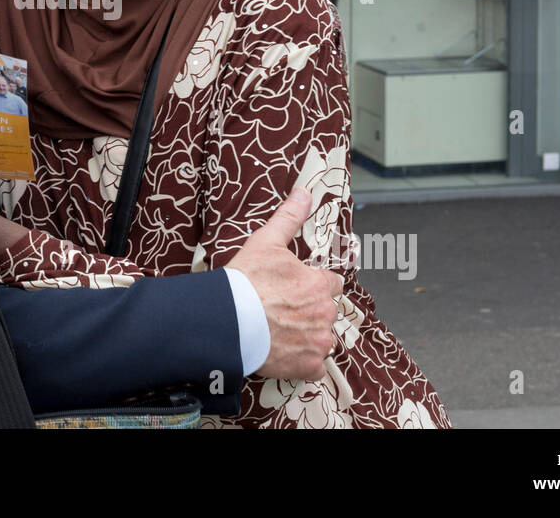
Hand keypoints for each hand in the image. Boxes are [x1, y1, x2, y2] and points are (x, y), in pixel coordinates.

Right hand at [226, 188, 344, 380]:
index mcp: (319, 284)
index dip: (314, 285)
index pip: (332, 284)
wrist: (228, 320)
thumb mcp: (266, 242)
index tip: (297, 289)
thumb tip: (304, 193)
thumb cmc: (246, 280)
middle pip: (327, 312)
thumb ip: (289, 217)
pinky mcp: (308, 366)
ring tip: (282, 332)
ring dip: (309, 337)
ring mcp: (318, 342)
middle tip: (283, 311)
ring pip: (323, 339)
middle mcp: (325, 313)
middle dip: (311, 312)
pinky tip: (284, 352)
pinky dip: (303, 363)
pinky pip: (315, 366)